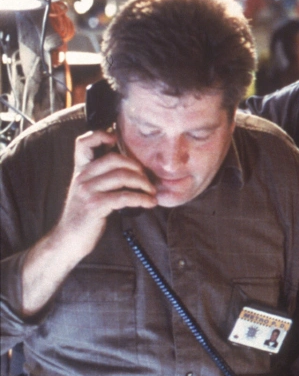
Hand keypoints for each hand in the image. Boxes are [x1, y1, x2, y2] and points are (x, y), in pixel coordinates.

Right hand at [20, 129, 156, 314]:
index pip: (82, 143)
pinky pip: (124, 196)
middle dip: (137, 167)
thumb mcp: (88, 192)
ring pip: (122, 176)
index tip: (117, 140)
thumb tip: (132, 171)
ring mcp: (87, 190)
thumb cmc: (84, 216)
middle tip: (148, 180)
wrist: (68, 240)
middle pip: (115, 159)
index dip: (100, 135)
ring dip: (144, 184)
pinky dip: (142, 199)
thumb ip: (101, 179)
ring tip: (152, 193)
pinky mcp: (95, 205)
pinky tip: (150, 203)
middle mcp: (82, 177)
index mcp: (80, 170)